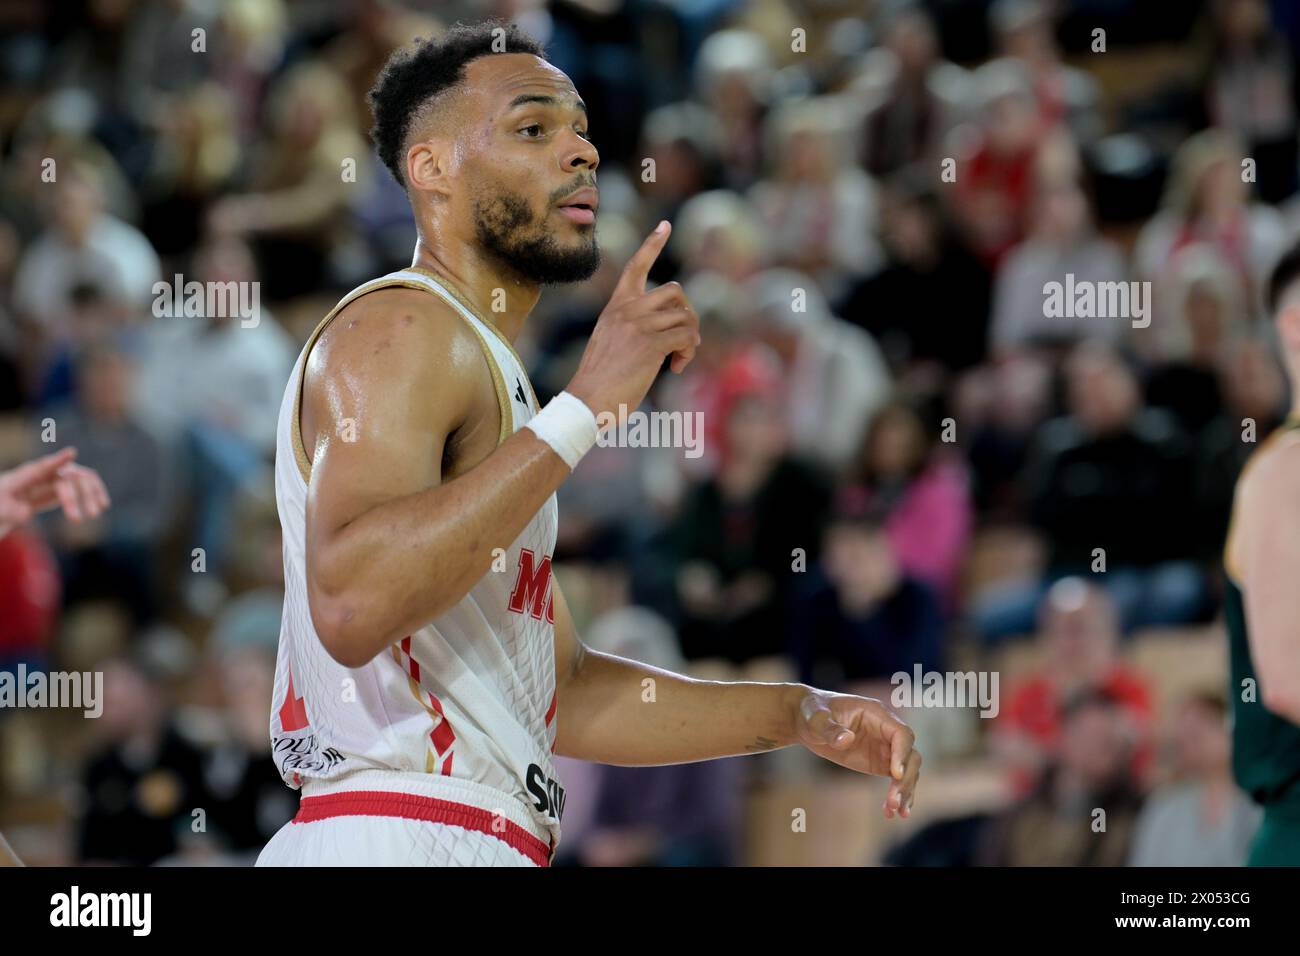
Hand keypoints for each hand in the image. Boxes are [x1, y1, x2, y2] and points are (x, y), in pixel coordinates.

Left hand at [0, 448, 111, 539]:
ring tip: (95, 515)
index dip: (58, 460)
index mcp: (26, 475)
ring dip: (91, 495)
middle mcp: (46, 472)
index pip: (43, 466)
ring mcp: (59, 476)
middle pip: (67, 477)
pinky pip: (87, 484)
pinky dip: (96, 493)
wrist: (8, 500)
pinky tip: (103, 506)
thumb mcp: (1, 509)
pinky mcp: (68, 484)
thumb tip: (24, 513)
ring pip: (82, 479)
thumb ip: (9, 511)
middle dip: (76, 496)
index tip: (72, 453)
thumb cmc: (2, 503)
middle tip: (77, 521)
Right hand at [565, 221, 699, 422]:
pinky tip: (676, 367)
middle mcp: (627, 310)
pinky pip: (687, 337)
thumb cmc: (599, 381)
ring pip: (685, 317)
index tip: (665, 225)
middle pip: (675, 292)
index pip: (635, 266)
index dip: (652, 244)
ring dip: (691, 340)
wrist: (587, 401)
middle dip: (688, 315)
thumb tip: (669, 331)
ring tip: (678, 360)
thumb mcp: (610, 342)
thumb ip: (632, 328)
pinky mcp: (651, 344)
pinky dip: (689, 352)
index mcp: (616, 307)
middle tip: (684, 341)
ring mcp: (639, 325)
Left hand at [793, 688, 921, 819]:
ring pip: (907, 770)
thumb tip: (847, 739)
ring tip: (895, 811)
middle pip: (910, 754)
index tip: (895, 774)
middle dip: (906, 778)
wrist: (807, 722)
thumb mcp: (816, 718)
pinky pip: (896, 780)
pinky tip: (890, 812)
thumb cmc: (813, 713)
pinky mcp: (879, 763)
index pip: (901, 733)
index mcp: (876, 713)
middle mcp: (886, 731)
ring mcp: (885, 748)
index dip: (902, 753)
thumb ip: (830, 728)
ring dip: (905, 791)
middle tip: (894, 801)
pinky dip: (896, 795)